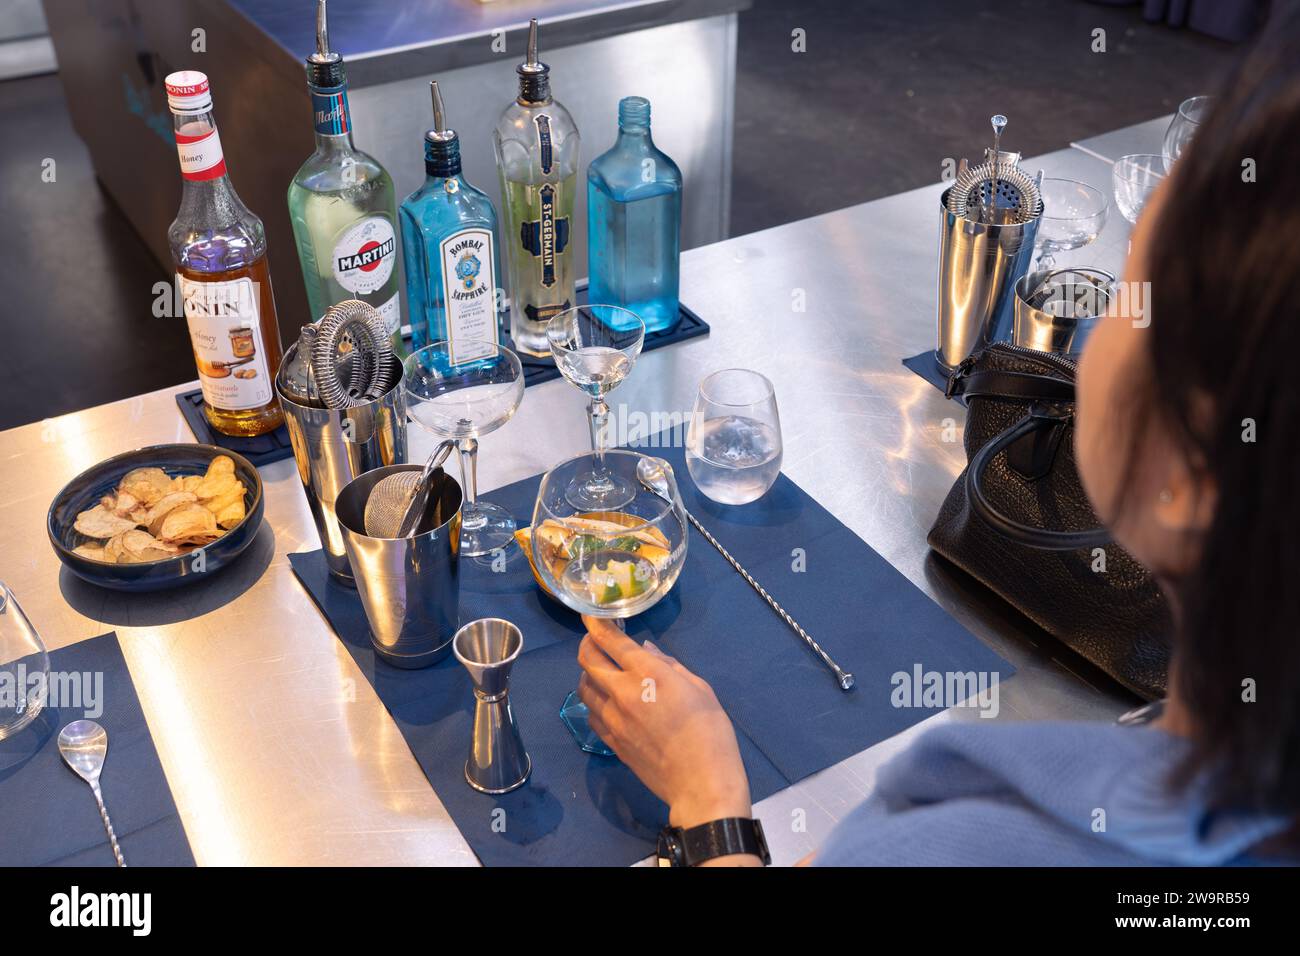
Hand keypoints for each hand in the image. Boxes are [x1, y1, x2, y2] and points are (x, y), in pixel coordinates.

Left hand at [576, 616, 752, 832]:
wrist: (701, 783)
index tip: (591, 615)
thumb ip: (669, 665)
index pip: (611, 641)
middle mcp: (623, 692)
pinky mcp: (611, 741)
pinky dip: (592, 701)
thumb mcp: (699, 688)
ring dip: (588, 673)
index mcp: (648, 674)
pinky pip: (590, 714)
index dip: (597, 624)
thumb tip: (645, 651)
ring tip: (599, 671)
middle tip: (593, 640)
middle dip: (586, 644)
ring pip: (583, 688)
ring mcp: (613, 719)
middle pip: (588, 661)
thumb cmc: (710, 732)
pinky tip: (603, 701)